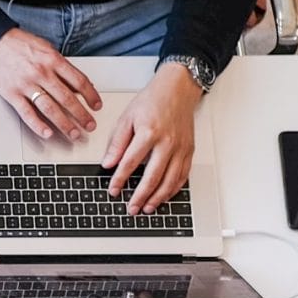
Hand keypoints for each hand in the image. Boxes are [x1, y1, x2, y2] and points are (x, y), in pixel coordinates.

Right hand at [0, 26, 100, 142]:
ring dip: (64, 124)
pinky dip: (38, 125)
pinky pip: (27, 113)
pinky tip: (47, 133)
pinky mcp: (12, 94)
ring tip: (74, 133)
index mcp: (53, 60)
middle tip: (90, 125)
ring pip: (50, 108)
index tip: (96, 106)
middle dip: (82, 115)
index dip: (91, 95)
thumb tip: (77, 85)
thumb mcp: (46, 49)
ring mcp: (26, 84)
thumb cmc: (20, 44)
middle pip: (67, 98)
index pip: (79, 81)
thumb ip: (61, 66)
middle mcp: (41, 73)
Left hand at [101, 65, 201, 213]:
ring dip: (158, 198)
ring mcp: (181, 148)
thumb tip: (108, 163)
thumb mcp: (127, 117)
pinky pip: (183, 176)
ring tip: (147, 208)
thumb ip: (117, 142)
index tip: (113, 191)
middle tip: (131, 208)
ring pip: (170, 180)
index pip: (131, 163)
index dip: (120, 180)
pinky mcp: (189, 151)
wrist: (178, 88)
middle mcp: (167, 142)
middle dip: (140, 196)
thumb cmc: (153, 100)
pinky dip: (174, 189)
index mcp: (149, 132)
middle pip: (153, 176)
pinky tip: (164, 197)